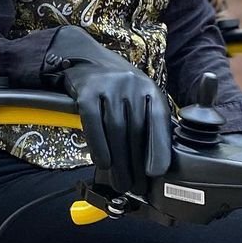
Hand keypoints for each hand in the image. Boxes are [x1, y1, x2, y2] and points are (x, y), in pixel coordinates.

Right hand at [46, 26, 172, 193]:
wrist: (82, 55)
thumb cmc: (114, 86)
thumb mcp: (136, 96)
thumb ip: (146, 121)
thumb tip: (153, 161)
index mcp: (149, 88)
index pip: (159, 120)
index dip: (159, 147)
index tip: (156, 172)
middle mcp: (131, 84)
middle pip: (136, 131)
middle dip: (136, 164)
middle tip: (135, 187)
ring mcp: (109, 86)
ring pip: (116, 129)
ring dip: (119, 161)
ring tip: (120, 182)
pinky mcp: (86, 91)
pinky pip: (93, 122)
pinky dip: (99, 145)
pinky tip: (103, 163)